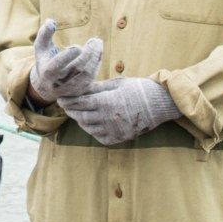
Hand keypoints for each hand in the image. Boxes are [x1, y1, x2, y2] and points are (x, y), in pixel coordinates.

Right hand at [28, 19, 102, 106]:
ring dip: (95, 59)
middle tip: (94, 41)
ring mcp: (70, 90)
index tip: (78, 46)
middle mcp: (58, 84)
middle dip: (88, 55)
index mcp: (47, 73)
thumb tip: (51, 22)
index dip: (68, 57)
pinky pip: (92, 79)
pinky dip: (96, 65)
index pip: (57, 66)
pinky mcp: (80, 92)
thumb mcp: (41, 47)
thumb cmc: (44, 60)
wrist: (47, 84)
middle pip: (76, 70)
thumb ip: (44, 33)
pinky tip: (98, 52)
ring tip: (98, 44)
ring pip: (87, 76)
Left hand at [55, 76, 178, 145]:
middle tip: (66, 106)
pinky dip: (93, 131)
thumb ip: (97, 87)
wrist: (161, 103)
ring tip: (78, 114)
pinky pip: (100, 137)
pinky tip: (93, 124)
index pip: (79, 103)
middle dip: (71, 111)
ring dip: (81, 121)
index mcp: (106, 101)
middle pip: (81, 116)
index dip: (68, 101)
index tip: (60, 98)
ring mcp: (114, 130)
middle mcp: (108, 118)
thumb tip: (79, 87)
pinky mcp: (120, 138)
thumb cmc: (139, 89)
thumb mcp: (117, 83)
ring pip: (88, 128)